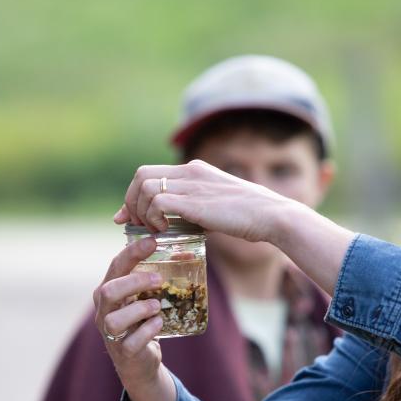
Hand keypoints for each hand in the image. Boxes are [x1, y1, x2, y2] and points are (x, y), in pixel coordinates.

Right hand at [93, 236, 167, 386]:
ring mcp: (110, 333)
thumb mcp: (144, 298)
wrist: (139, 362)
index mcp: (107, 292)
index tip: (152, 242)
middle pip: (108, 291)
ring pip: (115, 319)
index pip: (115, 266)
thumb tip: (185, 254)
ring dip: (140, 309)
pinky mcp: (123, 352)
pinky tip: (159, 324)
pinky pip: (132, 342)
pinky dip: (148, 330)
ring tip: (157, 306)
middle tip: (158, 280)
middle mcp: (104, 311)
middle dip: (134, 282)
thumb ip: (156, 278)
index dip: (132, 252)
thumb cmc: (141, 322)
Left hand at [114, 159, 295, 242]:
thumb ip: (193, 210)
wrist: (272, 216)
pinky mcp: (195, 200)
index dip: (132, 195)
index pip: (149, 172)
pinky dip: (154, 217)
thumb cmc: (248, 218)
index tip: (128, 218)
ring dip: (141, 211)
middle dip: (131, 202)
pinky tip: (165, 231)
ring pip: (145, 186)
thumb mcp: (216, 208)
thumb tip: (172, 226)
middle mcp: (190, 171)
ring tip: (153, 230)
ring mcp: (192, 184)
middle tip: (137, 226)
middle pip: (141, 175)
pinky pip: (158, 201)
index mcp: (194, 170)